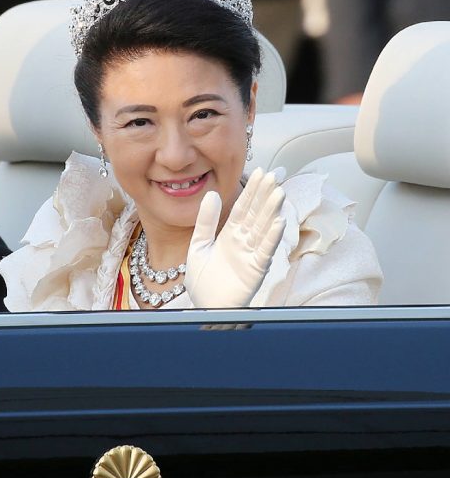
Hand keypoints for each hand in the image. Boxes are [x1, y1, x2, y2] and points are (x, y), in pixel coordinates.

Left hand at [185, 168, 285, 307]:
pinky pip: (265, 251)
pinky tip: (278, 222)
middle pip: (256, 214)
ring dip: (271, 211)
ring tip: (278, 192)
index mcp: (230, 235)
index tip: (260, 171)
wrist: (204, 305)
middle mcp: (244, 242)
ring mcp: (251, 254)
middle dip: (264, 195)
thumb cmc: (204, 280)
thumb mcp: (199, 244)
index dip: (252, 190)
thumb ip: (205, 221)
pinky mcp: (255, 269)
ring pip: (263, 228)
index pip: (244, 208)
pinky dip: (271, 237)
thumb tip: (211, 194)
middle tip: (273, 175)